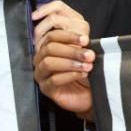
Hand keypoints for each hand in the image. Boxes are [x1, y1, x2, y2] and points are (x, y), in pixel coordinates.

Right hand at [32, 0, 94, 118]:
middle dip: (72, 51)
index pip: (52, 36)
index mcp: (48, 48)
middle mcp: (41, 60)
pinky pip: (53, 80)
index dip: (69, 36)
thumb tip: (85, 40)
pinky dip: (69, 75)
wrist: (89, 94)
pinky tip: (82, 74)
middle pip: (49, 49)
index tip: (86, 40)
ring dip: (70, 63)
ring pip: (48, 63)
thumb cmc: (85, 73)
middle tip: (89, 55)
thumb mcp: (83, 56)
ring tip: (87, 66)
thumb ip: (80, 46)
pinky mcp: (46, 89)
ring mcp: (41, 75)